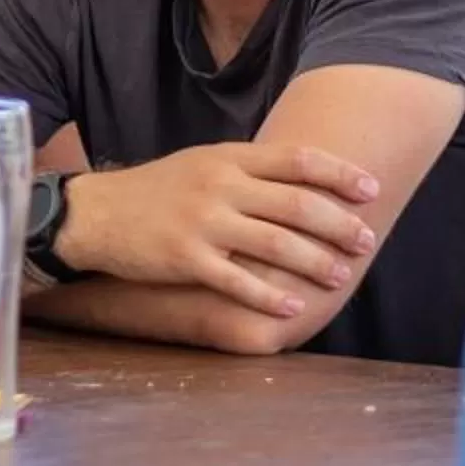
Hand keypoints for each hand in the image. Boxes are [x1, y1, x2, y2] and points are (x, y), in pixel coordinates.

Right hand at [56, 144, 379, 319]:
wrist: (93, 214)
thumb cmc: (154, 192)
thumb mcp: (199, 164)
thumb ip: (246, 170)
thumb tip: (305, 180)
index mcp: (227, 158)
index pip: (297, 160)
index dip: (340, 175)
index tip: (371, 191)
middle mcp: (219, 186)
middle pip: (297, 203)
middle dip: (339, 225)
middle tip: (366, 242)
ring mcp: (202, 222)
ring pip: (275, 243)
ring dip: (315, 262)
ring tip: (340, 276)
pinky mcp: (184, 258)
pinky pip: (236, 281)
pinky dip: (269, 296)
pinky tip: (292, 307)